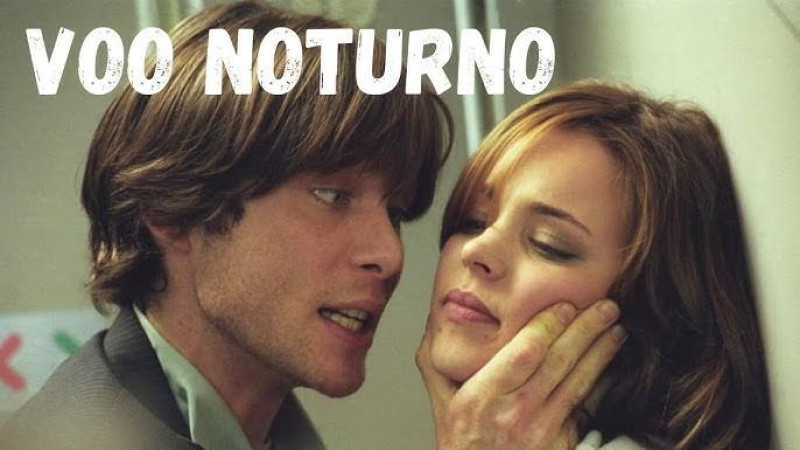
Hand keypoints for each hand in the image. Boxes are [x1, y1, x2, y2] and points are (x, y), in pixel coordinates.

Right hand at [416, 299, 625, 449]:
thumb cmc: (461, 444)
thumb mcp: (441, 402)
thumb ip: (438, 361)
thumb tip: (440, 320)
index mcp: (482, 396)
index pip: (523, 352)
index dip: (548, 325)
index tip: (565, 305)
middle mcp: (514, 413)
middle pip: (558, 362)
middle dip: (586, 330)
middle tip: (606, 306)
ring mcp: (541, 431)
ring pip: (578, 383)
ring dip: (601, 353)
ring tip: (616, 329)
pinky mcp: (560, 445)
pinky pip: (585, 408)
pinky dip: (601, 384)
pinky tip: (611, 365)